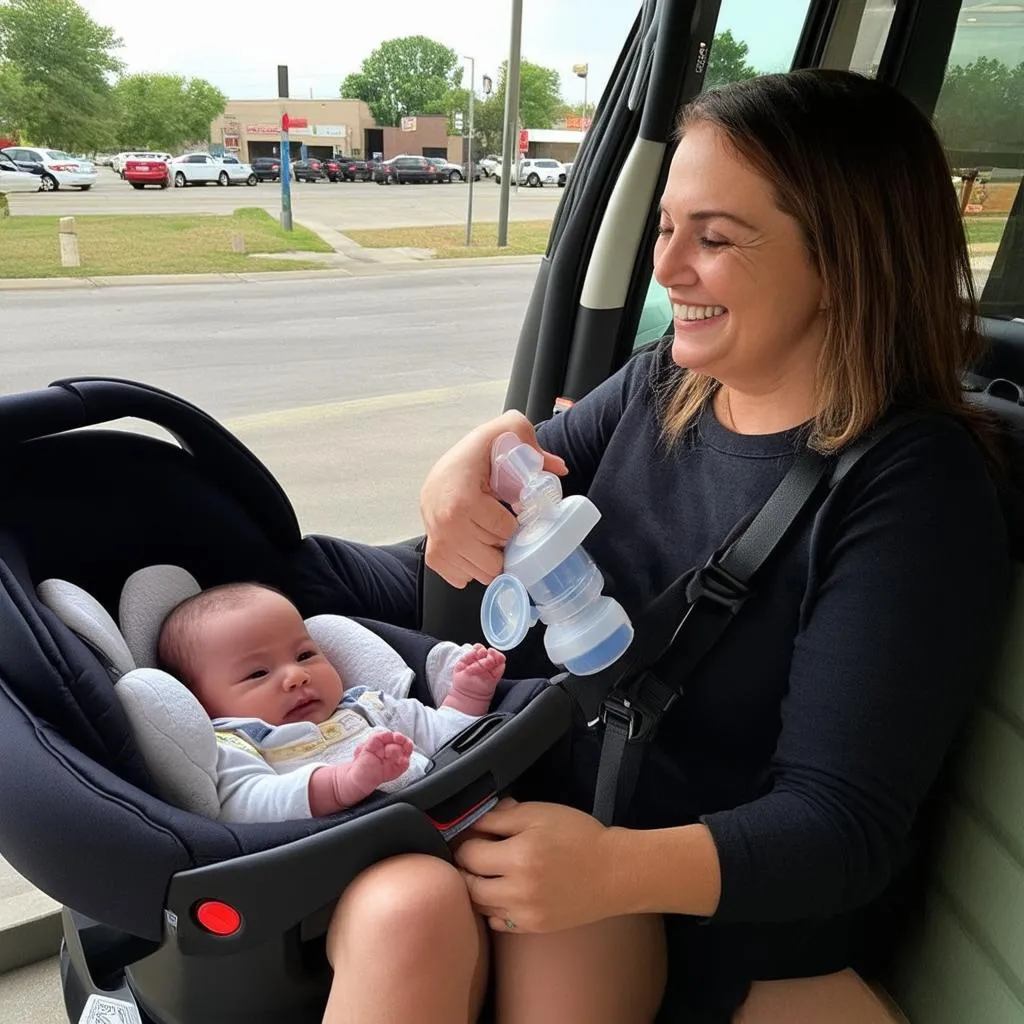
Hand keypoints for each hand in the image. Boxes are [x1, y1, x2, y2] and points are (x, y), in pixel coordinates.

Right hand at [420, 411, 566, 587]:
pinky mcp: (433, 556)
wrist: (442, 471)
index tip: (512, 510)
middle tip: (501, 525)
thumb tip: (560, 469)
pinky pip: (461, 578)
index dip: (515, 523)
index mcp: (463, 501)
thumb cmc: (474, 456)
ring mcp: (438, 543)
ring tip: (489, 534)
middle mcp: (446, 526)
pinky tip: (475, 544)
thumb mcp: (504, 433)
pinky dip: (472, 566)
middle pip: (494, 560)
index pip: (505, 531)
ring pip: (480, 574)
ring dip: (489, 557)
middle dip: (503, 544)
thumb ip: (533, 446)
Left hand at [454, 798, 616, 932]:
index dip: (466, 841)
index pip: (469, 854)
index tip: (474, 835)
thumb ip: (501, 816)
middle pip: (469, 884)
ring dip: (478, 888)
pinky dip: (493, 907)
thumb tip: (472, 821)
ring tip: (489, 871)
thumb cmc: (578, 835)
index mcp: (519, 856)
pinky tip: (504, 890)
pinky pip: (497, 921)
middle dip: (467, 867)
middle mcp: (518, 890)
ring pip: (480, 906)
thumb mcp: (539, 813)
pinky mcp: (533, 928)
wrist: (614, 872)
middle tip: (476, 853)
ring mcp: (525, 914)